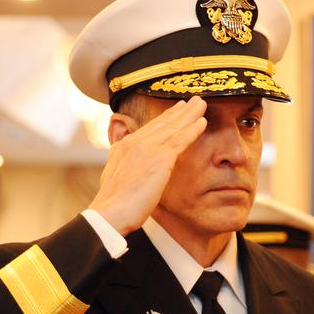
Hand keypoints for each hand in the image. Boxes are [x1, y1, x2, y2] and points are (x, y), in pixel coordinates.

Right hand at [88, 97, 207, 234]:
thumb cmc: (113, 205)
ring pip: (173, 127)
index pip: (149, 128)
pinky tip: (203, 122)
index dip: (166, 118)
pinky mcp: (159, 158)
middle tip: (194, 100)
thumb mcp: (114, 178)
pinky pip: (180, 139)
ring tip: (202, 103)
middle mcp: (135, 142)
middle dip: (180, 110)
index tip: (178, 109)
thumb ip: (122, 165)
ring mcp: (147, 148)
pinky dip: (192, 129)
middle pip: (163, 123)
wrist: (110, 213)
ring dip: (190, 114)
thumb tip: (123, 162)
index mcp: (124, 147)